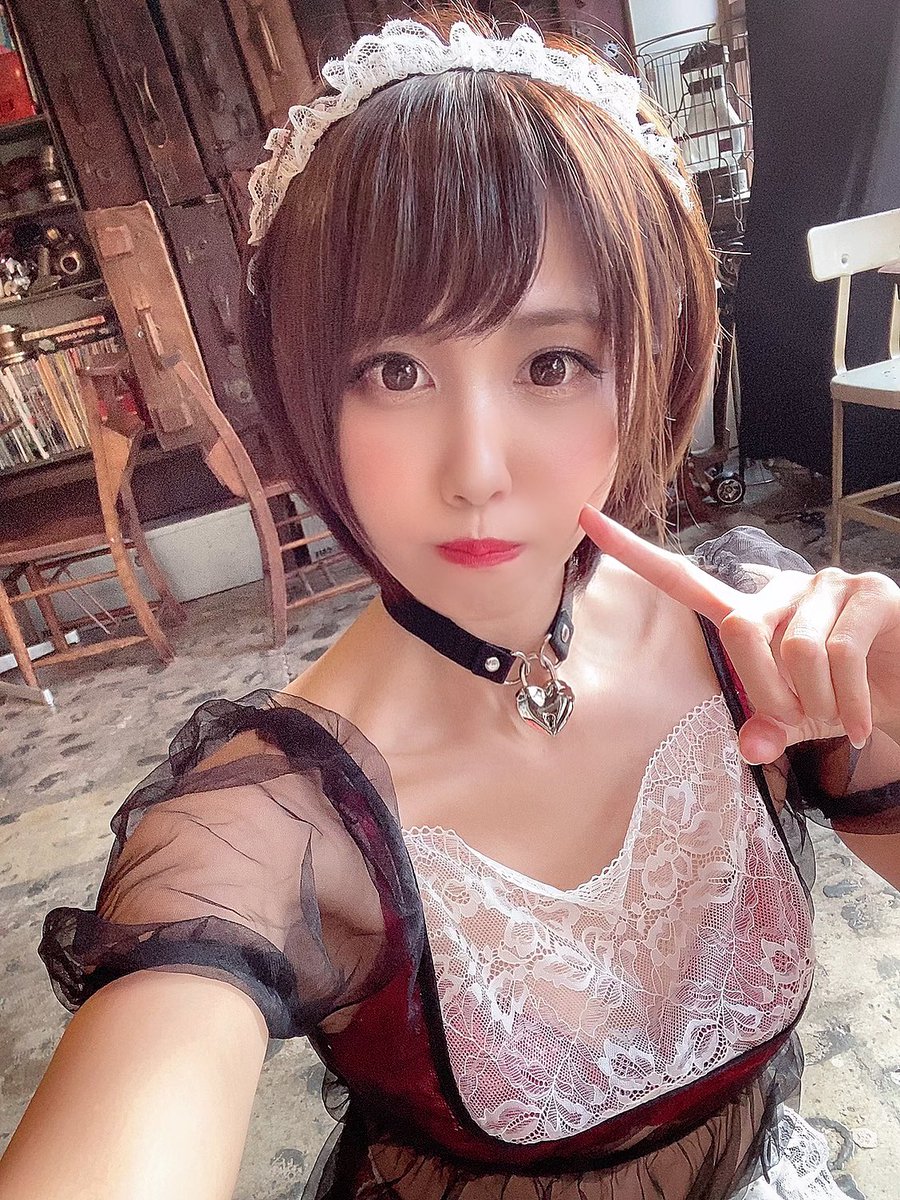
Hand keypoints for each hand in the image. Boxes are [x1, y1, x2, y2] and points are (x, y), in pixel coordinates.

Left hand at [579, 506, 899, 764]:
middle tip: (797, 720)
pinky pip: (840, 652)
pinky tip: (858, 723)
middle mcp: (783, 587)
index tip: (584, 517)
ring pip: (794, 649)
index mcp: (750, 611)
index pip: (679, 578)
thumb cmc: (841, 700)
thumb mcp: (795, 721)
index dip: (631, 551)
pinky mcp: (872, 593)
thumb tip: (750, 746)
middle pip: (738, 631)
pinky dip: (846, 703)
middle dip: (766, 693)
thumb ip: (765, 726)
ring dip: (815, 701)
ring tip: (834, 714)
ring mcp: (829, 583)